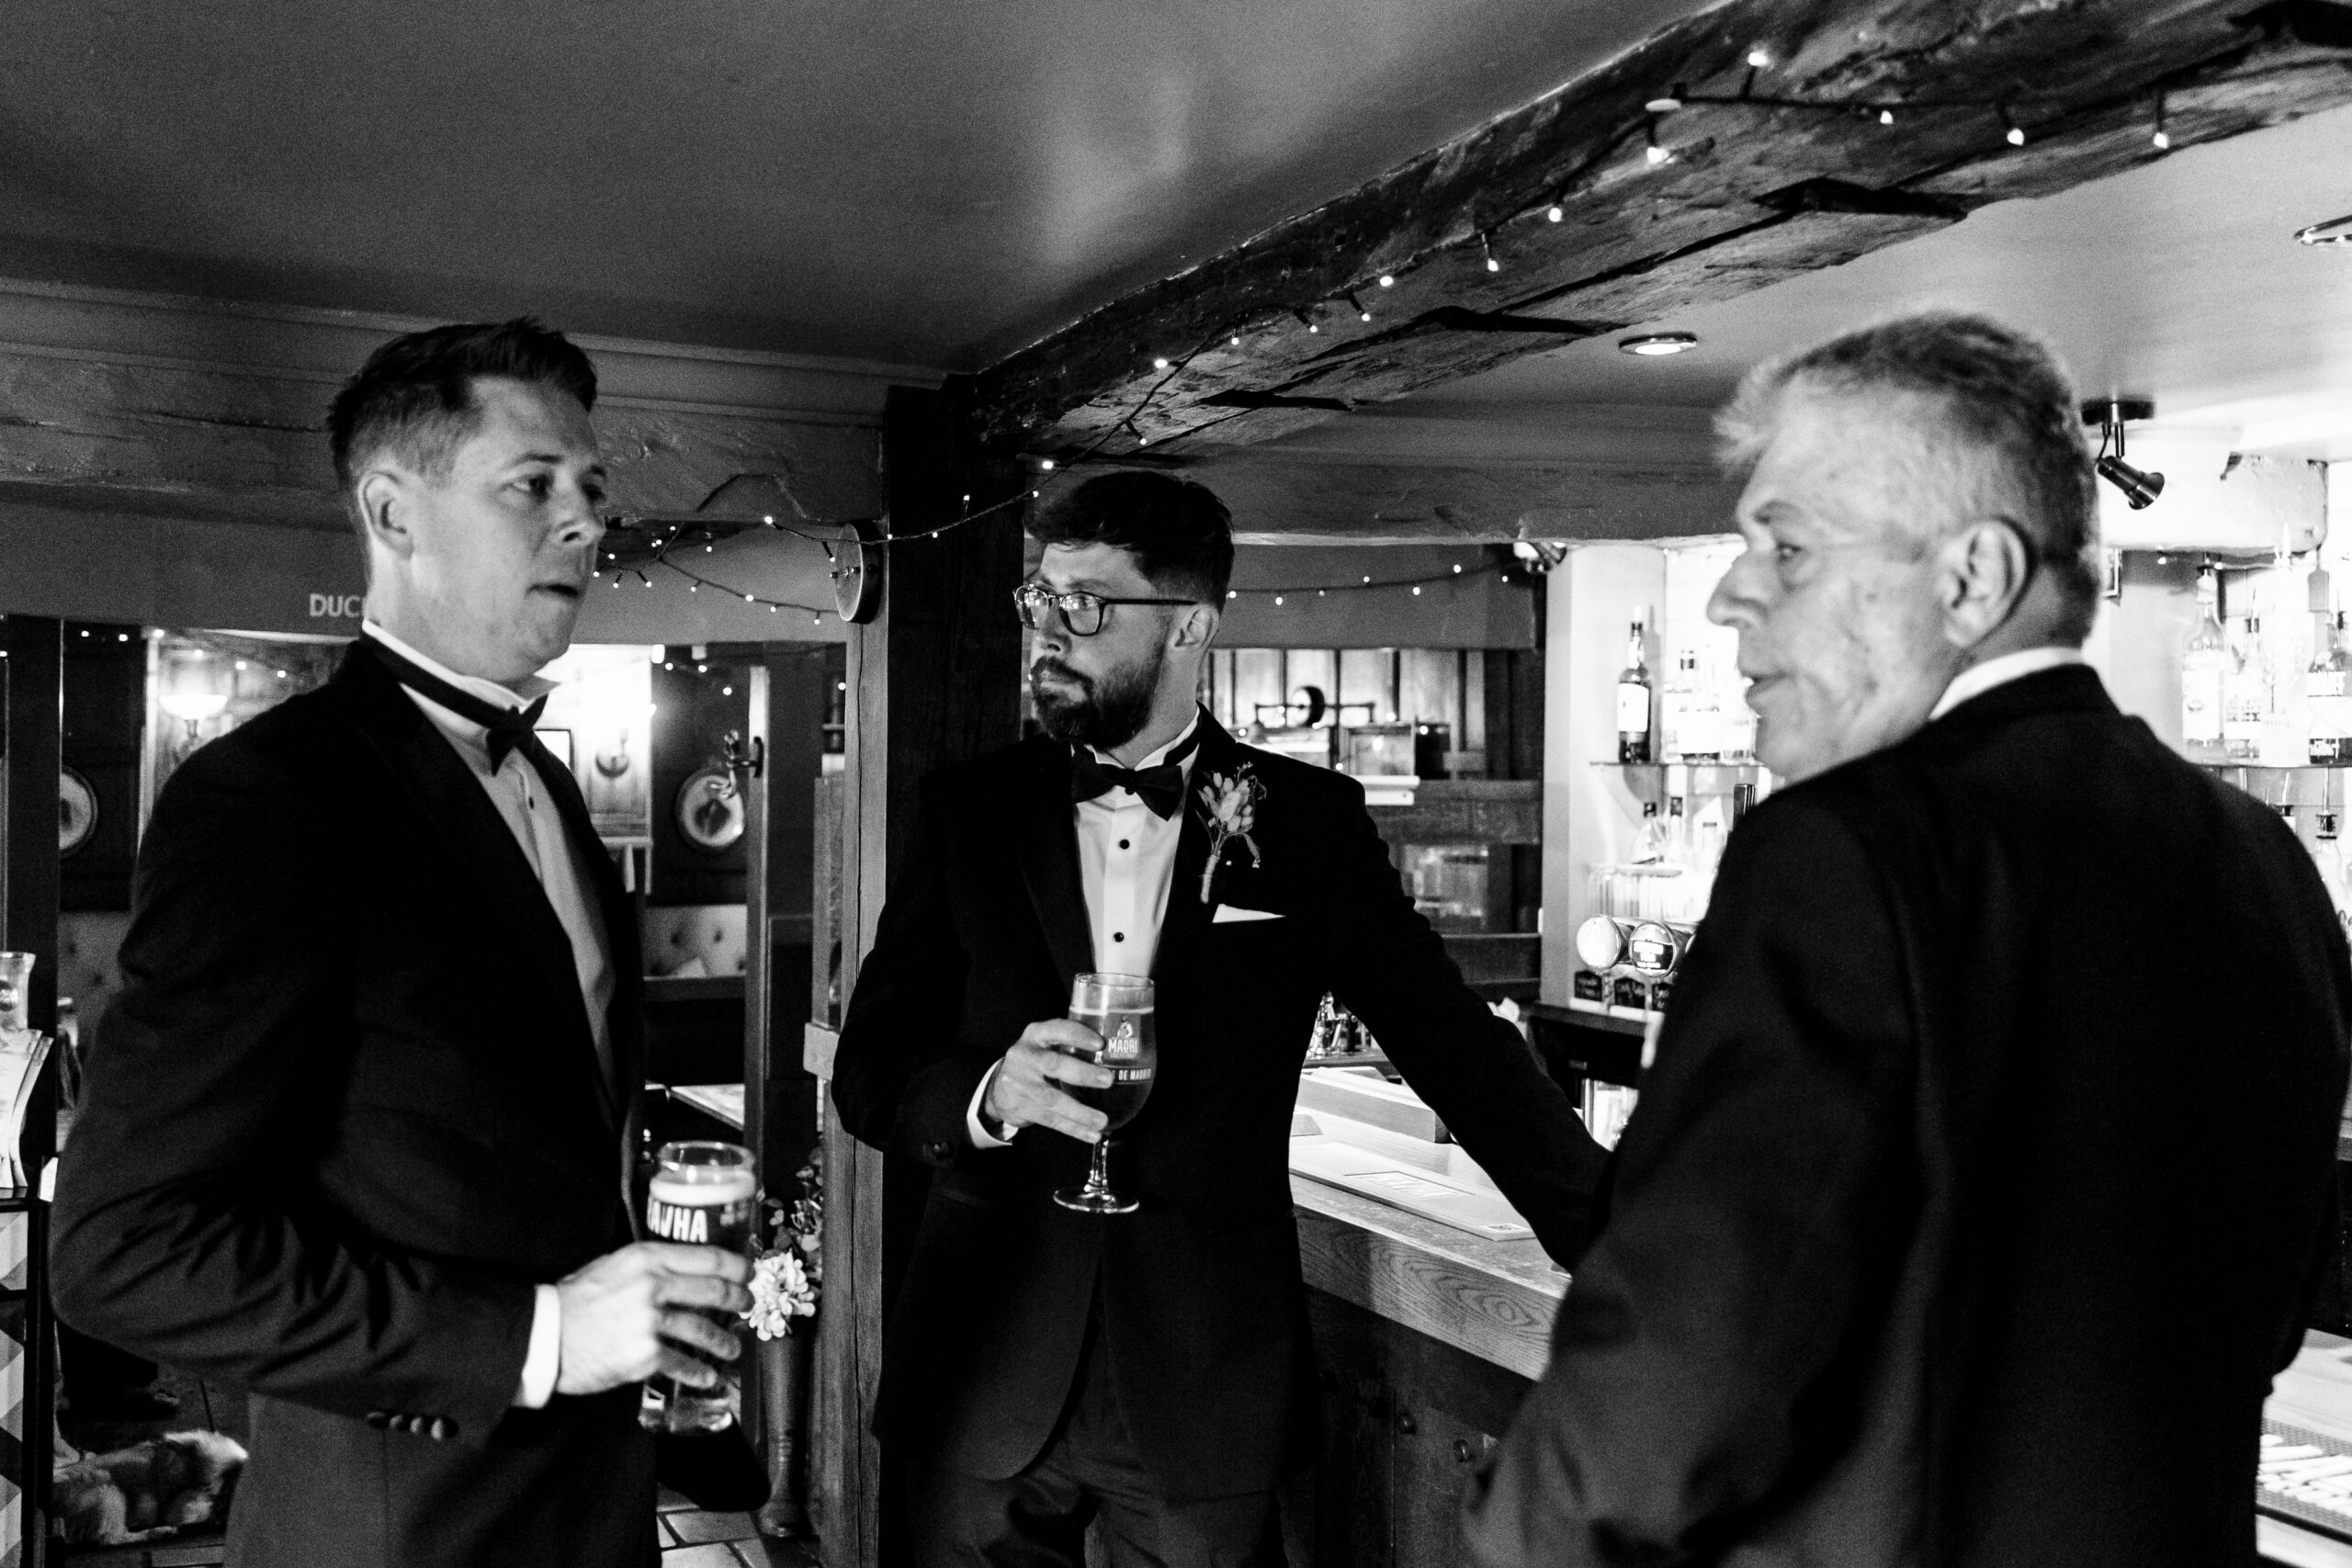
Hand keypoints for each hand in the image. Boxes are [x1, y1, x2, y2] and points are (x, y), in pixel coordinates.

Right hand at [552, 1242, 752, 1395]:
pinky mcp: (643, 1355)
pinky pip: (682, 1363)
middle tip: (746, 1306)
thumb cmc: (574, 1300)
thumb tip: (682, 1271)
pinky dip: (699, 1372)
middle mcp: (652, 1286)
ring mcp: (649, 1321)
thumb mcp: (612, 1266)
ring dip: (723, 1341)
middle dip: (737, 1300)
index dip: (736, 1266)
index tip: (747, 1273)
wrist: (545, 1335)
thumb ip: (648, 1266)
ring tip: (732, 1347)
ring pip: (703, 1329)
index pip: (707, 1257)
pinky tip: (707, 1376)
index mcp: (646, 1258)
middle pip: (713, 1290)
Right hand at [984, 1019, 1113, 1142]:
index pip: (1056, 1029)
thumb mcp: (1044, 1045)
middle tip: (1108, 1080)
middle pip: (1053, 1065)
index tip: (1100, 1043)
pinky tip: (1091, 1134)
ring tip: (1102, 1121)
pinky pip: (1050, 1120)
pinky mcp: (1020, 1107)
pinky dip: (1073, 1128)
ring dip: (1080, 1112)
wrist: (999, 1088)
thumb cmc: (1035, 1063)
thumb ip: (1069, 1046)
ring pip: (1052, 1099)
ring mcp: (1019, 1083)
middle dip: (1082, 1073)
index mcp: (1035, 1035)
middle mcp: (1024, 1056)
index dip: (1077, 1035)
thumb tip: (1116, 1055)